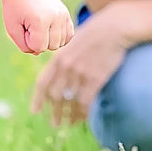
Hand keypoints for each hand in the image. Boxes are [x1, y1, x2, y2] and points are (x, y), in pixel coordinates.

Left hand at [1, 0, 73, 54]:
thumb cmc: (14, 9)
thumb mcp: (12, 29)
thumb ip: (24, 46)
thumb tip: (39, 52)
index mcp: (40, 20)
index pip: (39, 48)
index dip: (28, 42)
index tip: (23, 28)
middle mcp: (55, 17)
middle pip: (52, 46)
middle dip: (39, 41)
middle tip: (30, 27)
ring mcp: (63, 14)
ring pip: (61, 42)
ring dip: (49, 40)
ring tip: (39, 27)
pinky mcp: (66, 13)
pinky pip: (69, 34)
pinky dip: (60, 37)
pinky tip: (50, 30)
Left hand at [32, 12, 129, 126]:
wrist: (115, 27)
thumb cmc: (97, 31)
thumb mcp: (75, 41)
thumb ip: (66, 57)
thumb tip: (60, 72)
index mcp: (59, 57)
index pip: (43, 83)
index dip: (38, 99)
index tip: (35, 111)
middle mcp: (66, 67)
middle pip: (56, 96)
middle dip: (55, 112)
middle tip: (55, 123)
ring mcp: (81, 73)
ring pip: (71, 102)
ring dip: (70, 115)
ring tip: (70, 123)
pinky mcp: (96, 78)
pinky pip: (85, 101)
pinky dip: (83, 112)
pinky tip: (84, 118)